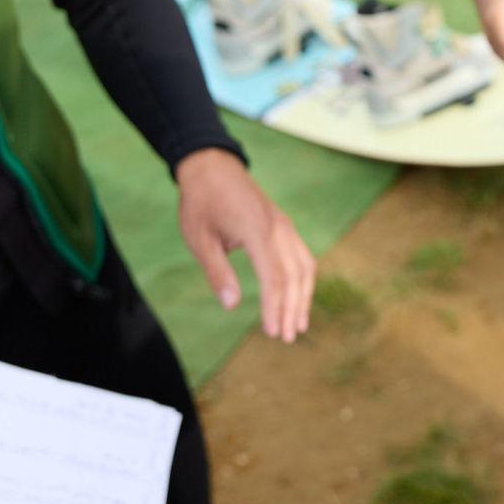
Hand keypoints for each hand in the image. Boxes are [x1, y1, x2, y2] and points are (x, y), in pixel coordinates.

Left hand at [176, 146, 315, 341]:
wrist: (211, 165)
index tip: (271, 332)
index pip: (273, 277)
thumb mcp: (199, 239)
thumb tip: (231, 305)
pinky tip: (298, 297)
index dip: (274, 306)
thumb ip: (217, 272)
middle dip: (292, 308)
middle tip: (286, 338)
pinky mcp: (282, 225)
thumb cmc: (201, 202)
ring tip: (298, 325)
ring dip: (303, 297)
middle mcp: (277, 228)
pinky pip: (301, 255)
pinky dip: (303, 279)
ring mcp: (283, 225)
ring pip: (305, 265)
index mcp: (256, 230)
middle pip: (294, 275)